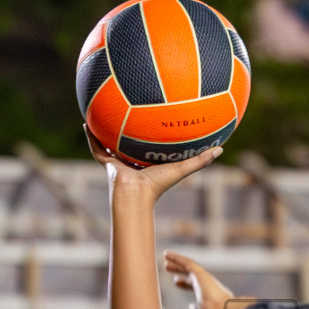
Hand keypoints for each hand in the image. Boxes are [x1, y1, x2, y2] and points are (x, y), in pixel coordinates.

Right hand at [86, 126, 221, 202]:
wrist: (135, 194)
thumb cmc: (157, 185)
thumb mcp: (182, 168)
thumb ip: (201, 160)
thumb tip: (221, 149)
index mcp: (146, 164)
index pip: (147, 149)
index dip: (149, 138)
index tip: (152, 125)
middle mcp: (130, 162)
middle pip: (128, 144)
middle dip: (128, 132)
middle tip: (128, 114)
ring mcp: (116, 162)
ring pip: (109, 143)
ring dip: (106, 131)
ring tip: (102, 115)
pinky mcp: (105, 161)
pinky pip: (96, 145)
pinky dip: (91, 135)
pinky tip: (87, 122)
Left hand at [165, 250, 243, 308]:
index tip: (192, 308)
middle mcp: (213, 297)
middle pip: (198, 289)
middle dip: (188, 285)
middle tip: (177, 281)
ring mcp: (208, 286)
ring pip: (191, 273)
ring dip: (179, 268)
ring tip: (166, 263)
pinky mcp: (203, 278)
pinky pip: (188, 264)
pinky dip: (178, 259)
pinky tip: (166, 255)